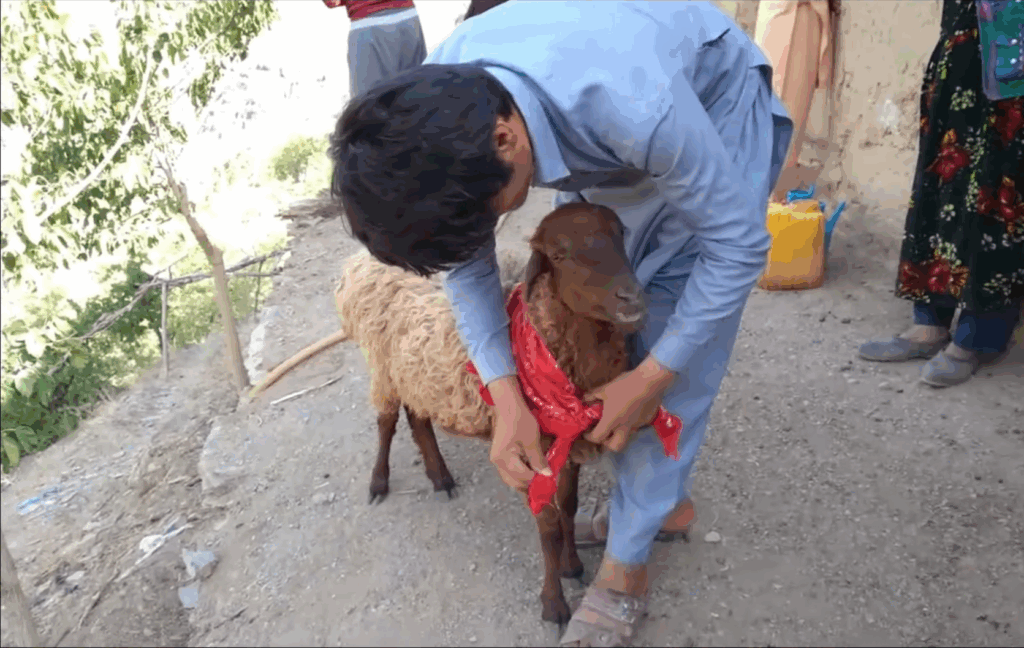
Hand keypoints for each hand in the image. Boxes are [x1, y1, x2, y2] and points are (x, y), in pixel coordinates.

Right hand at [487, 376, 551, 490]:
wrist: (509, 405)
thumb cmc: (520, 420)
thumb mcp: (532, 440)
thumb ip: (538, 460)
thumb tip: (547, 475)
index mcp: (504, 459)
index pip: (523, 477)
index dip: (537, 480)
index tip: (550, 478)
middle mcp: (497, 462)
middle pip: (515, 482)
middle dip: (530, 483)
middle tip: (545, 480)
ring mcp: (497, 459)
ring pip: (511, 478)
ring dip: (525, 479)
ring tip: (539, 475)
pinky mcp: (500, 455)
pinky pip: (510, 470)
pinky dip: (520, 472)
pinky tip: (531, 468)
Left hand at [583, 356, 675, 452]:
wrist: (650, 382)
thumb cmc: (624, 385)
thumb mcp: (605, 389)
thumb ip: (593, 395)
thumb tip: (585, 398)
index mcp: (612, 420)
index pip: (598, 437)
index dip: (590, 437)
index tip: (587, 432)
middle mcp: (624, 427)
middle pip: (615, 447)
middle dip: (608, 444)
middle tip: (604, 433)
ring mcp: (637, 425)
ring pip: (627, 436)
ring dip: (620, 433)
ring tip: (618, 420)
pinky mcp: (647, 420)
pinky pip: (636, 425)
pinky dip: (631, 422)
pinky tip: (631, 410)